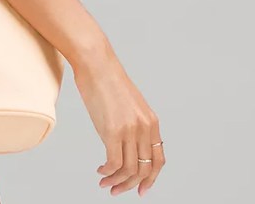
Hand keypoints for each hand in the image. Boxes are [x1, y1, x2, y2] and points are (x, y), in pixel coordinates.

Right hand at [72, 44, 165, 195]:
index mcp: (151, 122)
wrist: (96, 64)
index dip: (151, 179)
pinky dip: (107, 172)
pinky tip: (100, 170)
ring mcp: (129, 130)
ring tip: (106, 183)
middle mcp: (144, 128)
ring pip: (129, 169)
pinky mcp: (112, 130)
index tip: (140, 189)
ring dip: (117, 181)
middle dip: (131, 185)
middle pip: (145, 169)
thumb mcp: (130, 105)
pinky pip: (114, 162)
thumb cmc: (107, 80)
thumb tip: (126, 142)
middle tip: (117, 191)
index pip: (159, 160)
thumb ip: (133, 123)